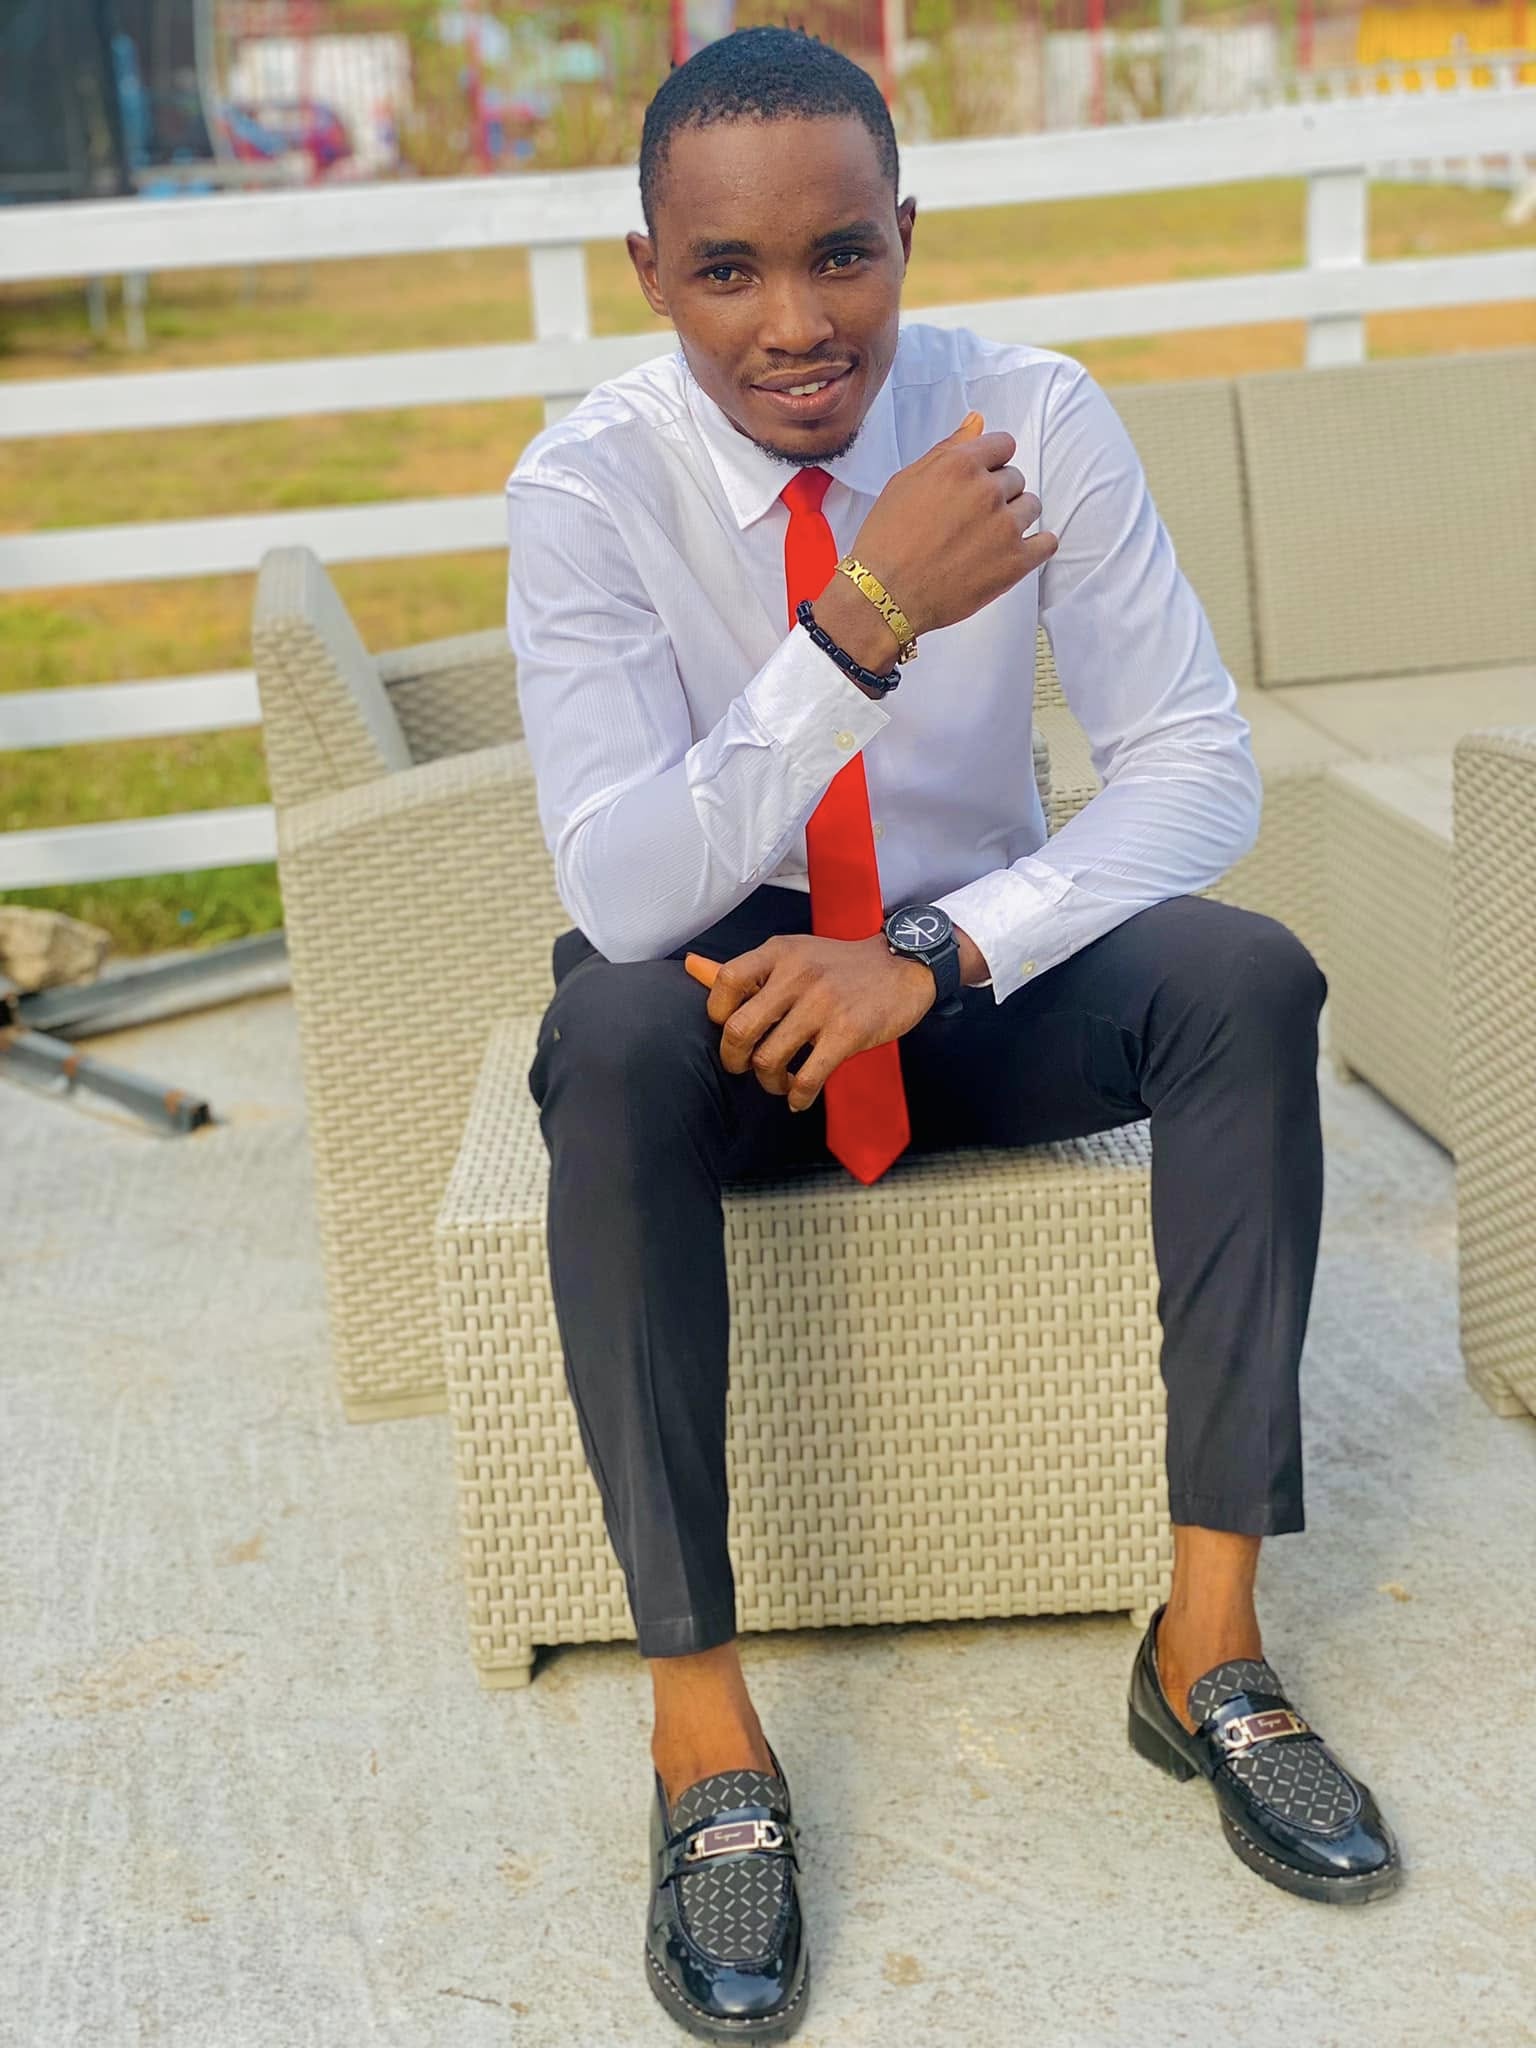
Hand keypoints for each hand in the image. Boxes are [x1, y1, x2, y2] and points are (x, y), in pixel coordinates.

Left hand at [694, 933, 935, 1111]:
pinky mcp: (847, 1032)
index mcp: (779, 953)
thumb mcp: (793, 955)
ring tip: (779, 1082)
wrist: (903, 966)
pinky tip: (800, 1097)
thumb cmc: (841, 966)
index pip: (726, 981)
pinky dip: (798, 1096)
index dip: (717, 1014)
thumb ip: (747, 970)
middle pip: (739, 1029)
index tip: (730, 1030)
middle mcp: (797, 975)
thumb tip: (692, 967)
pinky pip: (808, 1077)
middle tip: (743, 1067)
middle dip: (734, 1060)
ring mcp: (823, 1004)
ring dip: (769, 1081)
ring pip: (769, 1058)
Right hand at [820, 409, 1058, 643]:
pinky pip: (1046, 543)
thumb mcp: (906, 481)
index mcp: (960, 465)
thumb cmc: (887, 538)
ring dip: (1014, 518)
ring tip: (986, 539)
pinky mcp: (1015, 562)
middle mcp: (987, 491)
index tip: (979, 481)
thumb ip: (947, 449)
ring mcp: (1005, 527)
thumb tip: (977, 421)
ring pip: (1031, 507)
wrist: (884, 595)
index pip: (1003, 445)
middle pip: (1015, 478)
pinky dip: (1037, 546)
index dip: (991, 463)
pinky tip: (1016, 551)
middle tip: (971, 519)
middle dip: (998, 494)